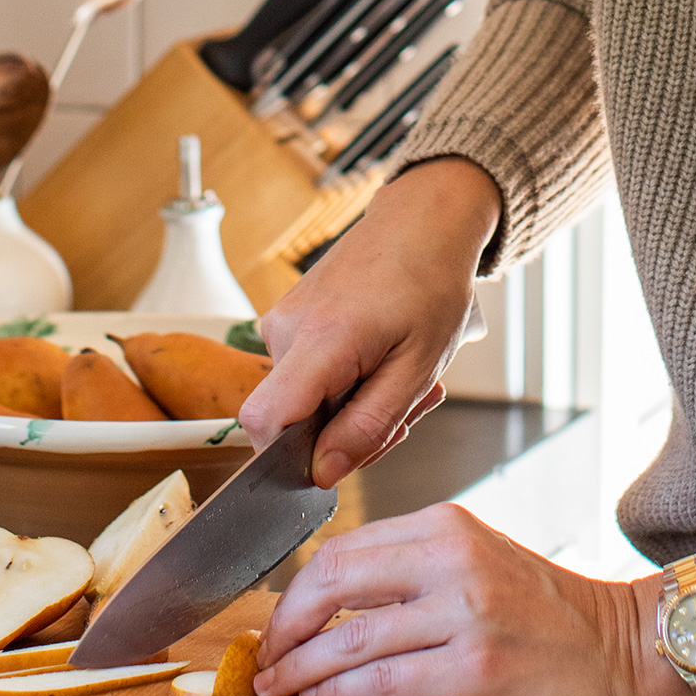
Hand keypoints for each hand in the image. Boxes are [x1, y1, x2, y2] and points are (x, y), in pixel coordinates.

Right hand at [242, 157, 501, 485]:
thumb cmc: (430, 282)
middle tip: (403, 410)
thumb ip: (368, 426)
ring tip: (399, 376)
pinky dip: (343, 382)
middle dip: (345, 434)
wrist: (422, 221)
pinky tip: (379, 362)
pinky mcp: (288, 319)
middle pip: (289, 422)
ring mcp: (283, 320)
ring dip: (351, 407)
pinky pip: (304, 376)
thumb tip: (322, 473)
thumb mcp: (418, 368)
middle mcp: (287, 328)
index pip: (264, 421)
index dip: (291, 458)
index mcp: (321, 339)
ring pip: (301, 402)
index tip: (341, 455)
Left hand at [253, 505, 691, 695]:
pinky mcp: (477, 668)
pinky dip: (342, 693)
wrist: (621, 645)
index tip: (275, 620)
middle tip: (265, 657)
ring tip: (278, 687)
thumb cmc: (546, 610)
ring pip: (353, 638)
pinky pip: (387, 680)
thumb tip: (328, 598)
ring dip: (302, 668)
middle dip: (287, 626)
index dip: (296, 590)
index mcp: (445, 524)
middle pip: (336, 584)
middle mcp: (452, 559)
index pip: (343, 548)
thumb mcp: (475, 559)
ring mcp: (466, 613)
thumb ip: (410, 568)